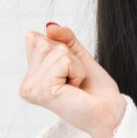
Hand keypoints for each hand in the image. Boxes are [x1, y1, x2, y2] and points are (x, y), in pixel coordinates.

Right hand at [19, 22, 125, 137]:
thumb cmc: (95, 90)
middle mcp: (27, 84)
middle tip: (76, 80)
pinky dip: (77, 71)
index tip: (71, 72)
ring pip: (56, 50)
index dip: (63, 50)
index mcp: (32, 76)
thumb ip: (63, 38)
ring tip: (76, 85)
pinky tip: (75, 89)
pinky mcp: (41, 91)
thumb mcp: (78, 56)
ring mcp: (31, 88)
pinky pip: (63, 60)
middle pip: (45, 42)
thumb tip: (50, 26)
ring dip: (75, 65)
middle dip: (70, 57)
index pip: (37, 39)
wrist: (109, 112)